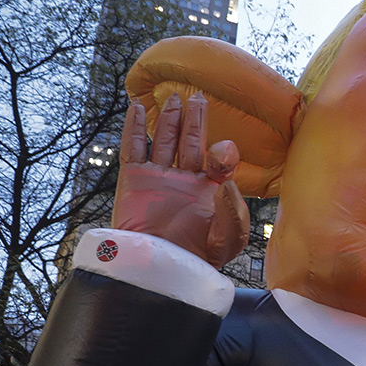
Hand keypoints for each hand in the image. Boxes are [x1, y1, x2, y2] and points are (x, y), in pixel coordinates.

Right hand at [113, 94, 249, 267]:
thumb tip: (225, 180)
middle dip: (195, 119)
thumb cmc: (199, 258)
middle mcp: (185, 179)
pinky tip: (138, 108)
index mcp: (210, 189)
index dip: (221, 151)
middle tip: (198, 96)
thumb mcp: (228, 238)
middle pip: (191, 141)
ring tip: (175, 96)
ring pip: (165, 140)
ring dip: (170, 118)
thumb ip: (232, 210)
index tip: (221, 151)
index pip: (217, 160)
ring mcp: (159, 177)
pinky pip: (134, 148)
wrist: (162, 269)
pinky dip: (135, 128)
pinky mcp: (134, 180)